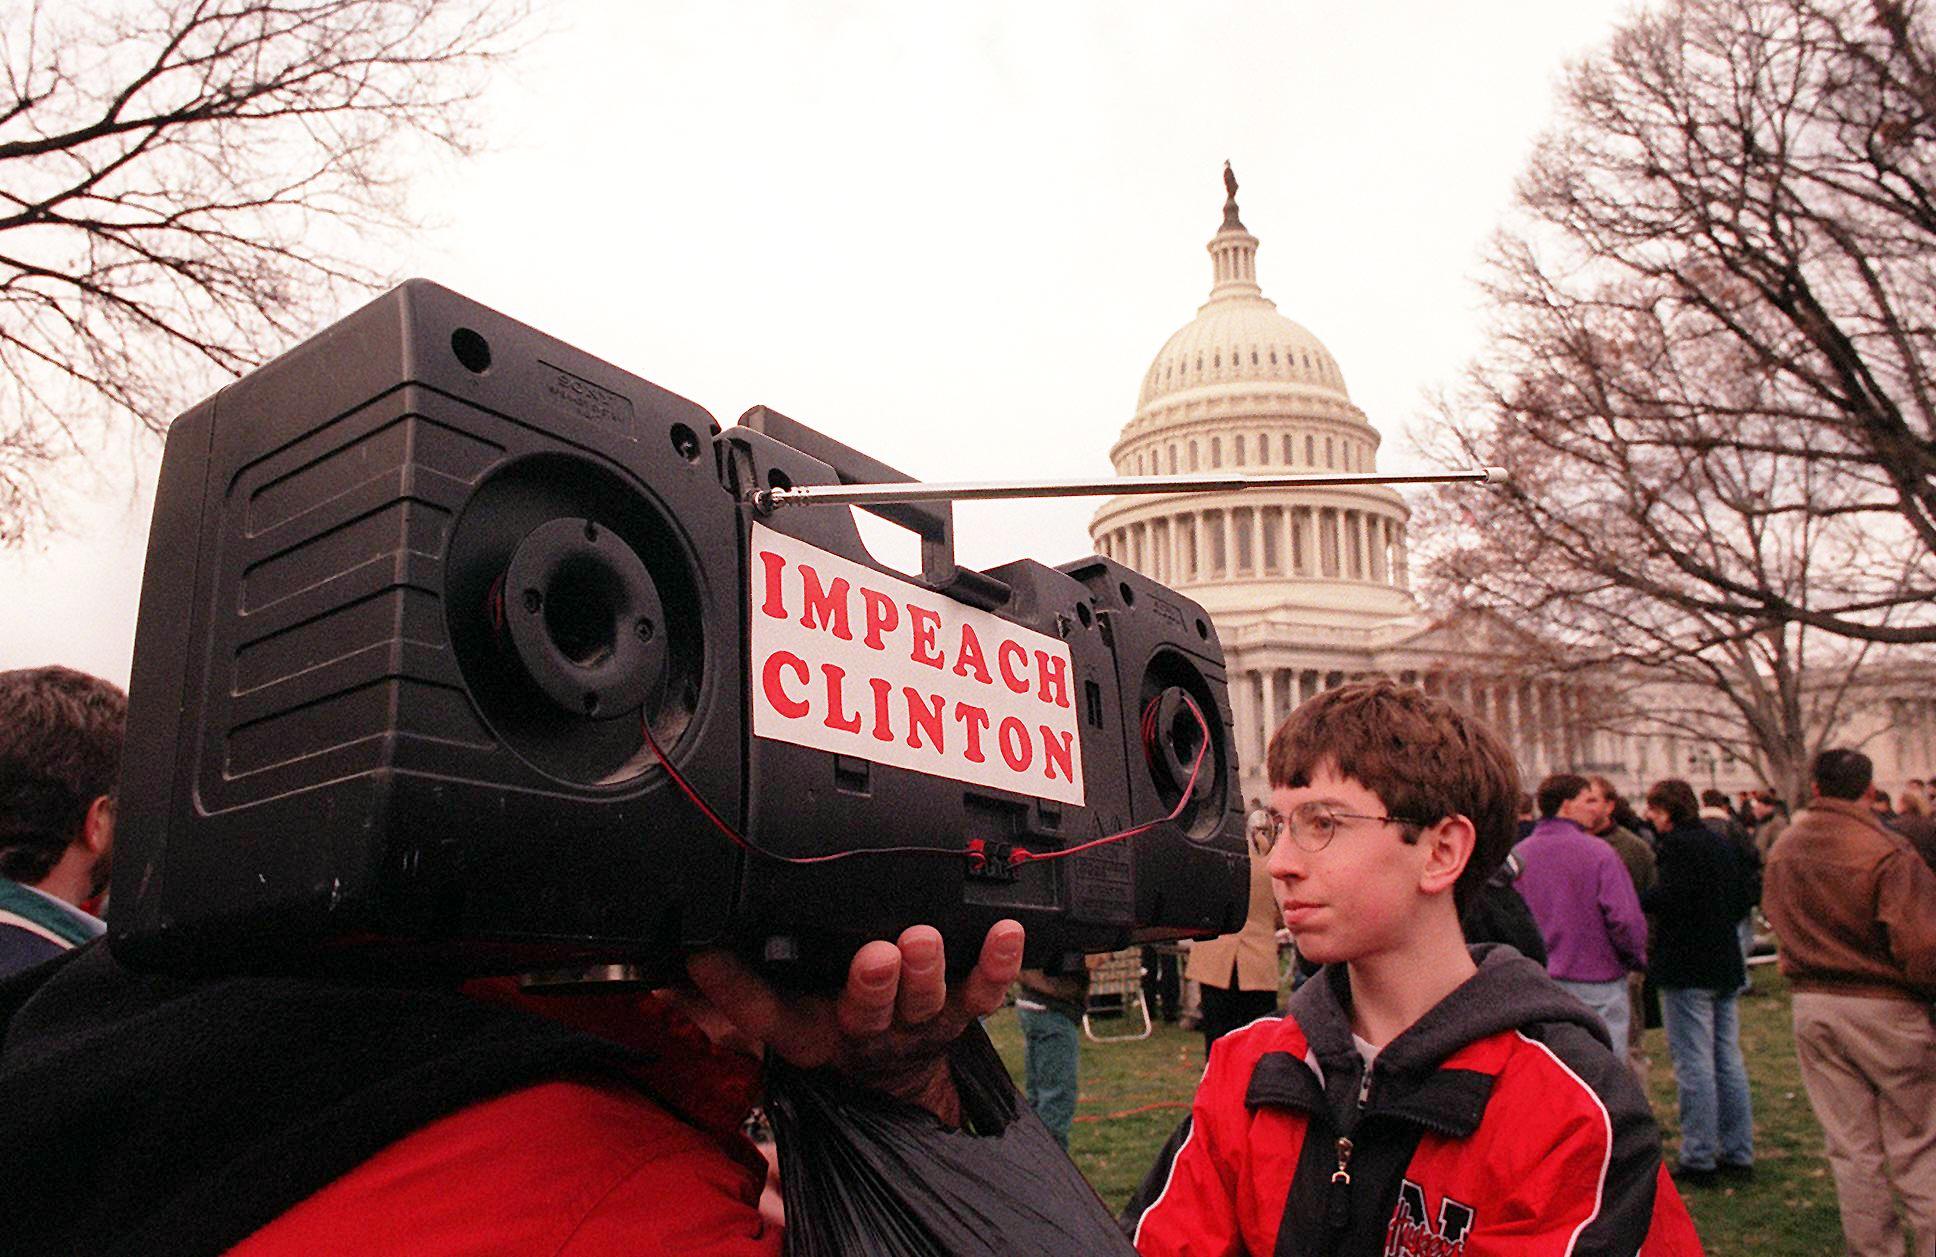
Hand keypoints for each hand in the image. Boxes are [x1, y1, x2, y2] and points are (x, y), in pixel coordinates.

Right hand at [686, 919, 1024, 1124]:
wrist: (898, 1079)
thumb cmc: (835, 1025)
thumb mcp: (781, 1016)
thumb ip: (736, 985)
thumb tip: (687, 949)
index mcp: (811, 1034)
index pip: (765, 1016)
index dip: (738, 991)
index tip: (718, 956)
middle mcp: (865, 1031)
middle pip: (865, 1011)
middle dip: (870, 983)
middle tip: (876, 955)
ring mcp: (919, 1024)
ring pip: (926, 1002)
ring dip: (927, 971)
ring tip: (926, 940)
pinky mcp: (962, 1011)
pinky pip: (985, 992)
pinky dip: (997, 964)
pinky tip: (1006, 934)